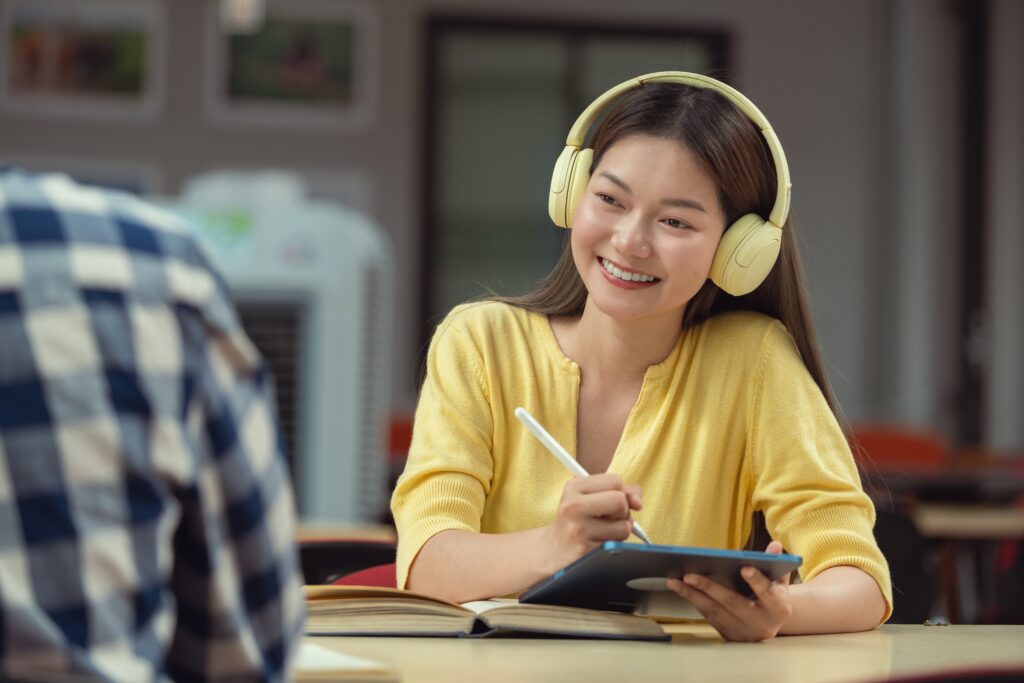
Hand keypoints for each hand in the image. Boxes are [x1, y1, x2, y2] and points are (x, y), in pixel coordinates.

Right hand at [544, 473, 641, 571]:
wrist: (555, 548)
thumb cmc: (580, 519)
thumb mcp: (593, 496)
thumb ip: (622, 491)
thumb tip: (638, 502)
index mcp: (574, 486)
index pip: (616, 481)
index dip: (620, 492)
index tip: (610, 501)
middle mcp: (573, 505)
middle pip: (620, 500)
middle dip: (622, 511)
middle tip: (609, 517)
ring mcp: (578, 528)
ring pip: (624, 525)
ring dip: (621, 530)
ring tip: (604, 531)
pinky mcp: (585, 549)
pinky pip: (618, 544)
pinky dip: (615, 543)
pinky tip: (600, 542)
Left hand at [666, 540, 792, 641]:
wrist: (769, 625)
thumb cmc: (773, 597)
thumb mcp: (779, 581)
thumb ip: (776, 563)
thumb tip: (775, 544)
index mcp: (779, 608)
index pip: (768, 593)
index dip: (757, 581)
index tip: (745, 567)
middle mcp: (761, 624)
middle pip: (733, 603)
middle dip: (710, 587)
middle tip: (689, 574)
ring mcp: (743, 632)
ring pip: (714, 612)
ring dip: (692, 595)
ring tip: (674, 581)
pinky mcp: (728, 635)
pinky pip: (708, 616)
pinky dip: (694, 602)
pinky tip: (681, 590)